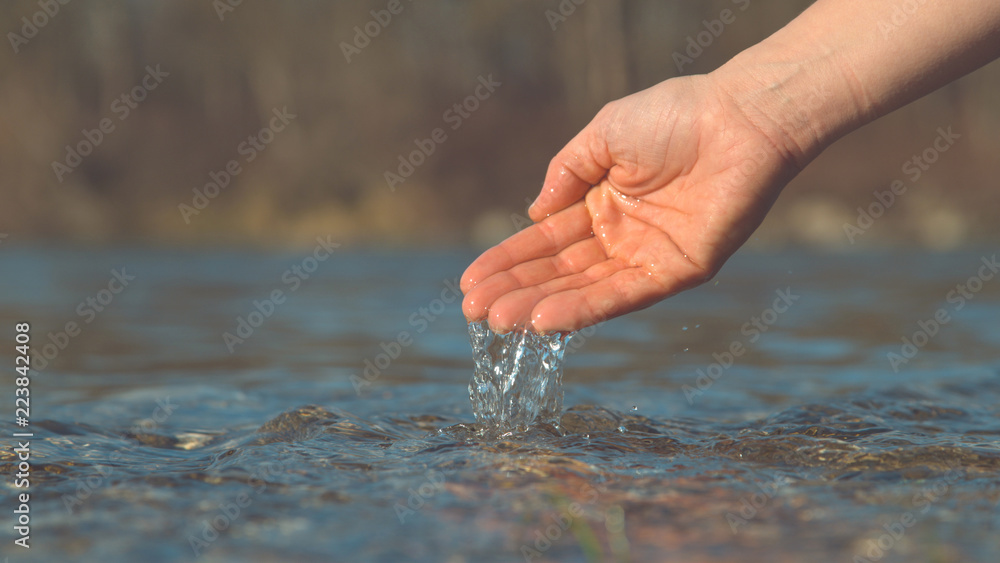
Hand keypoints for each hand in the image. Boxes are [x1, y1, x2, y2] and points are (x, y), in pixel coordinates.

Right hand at [461, 74, 803, 332]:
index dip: (507, 261)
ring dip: (540, 307)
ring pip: (584, 290)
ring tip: (498, 322)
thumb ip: (565, 173)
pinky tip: (545, 320)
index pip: (544, 240)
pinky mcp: (676, 271)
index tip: (471, 283)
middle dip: (515, 291)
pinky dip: (584, 310)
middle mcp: (620, 236)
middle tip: (474, 312)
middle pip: (558, 271)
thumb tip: (534, 214)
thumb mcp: (603, 135)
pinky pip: (623, 296)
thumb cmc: (674, 115)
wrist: (738, 118)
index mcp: (601, 203)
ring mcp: (646, 256)